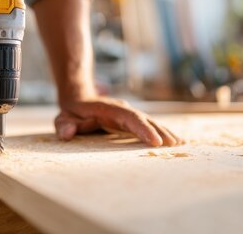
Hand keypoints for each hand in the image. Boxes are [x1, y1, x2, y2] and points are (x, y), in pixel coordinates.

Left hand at [55, 97, 182, 146]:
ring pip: (148, 120)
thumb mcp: (63, 119)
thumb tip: (68, 133)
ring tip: (180, 143)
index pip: (128, 117)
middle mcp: (121, 109)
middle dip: (159, 131)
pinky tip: (173, 139)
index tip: (155, 141)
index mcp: (108, 109)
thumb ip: (64, 125)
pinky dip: (160, 131)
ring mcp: (127, 113)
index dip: (142, 128)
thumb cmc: (71, 112)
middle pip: (143, 118)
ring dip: (163, 131)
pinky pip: (147, 124)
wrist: (77, 97)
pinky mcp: (130, 118)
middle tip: (174, 145)